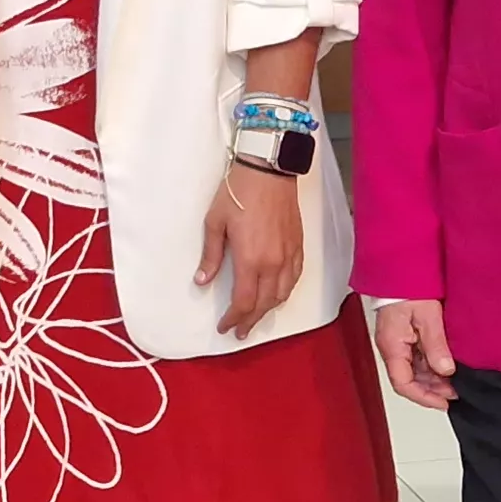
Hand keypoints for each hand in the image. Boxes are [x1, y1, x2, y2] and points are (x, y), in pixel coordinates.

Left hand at [197, 166, 304, 335]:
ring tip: (256, 318)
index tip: (224, 326)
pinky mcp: (298, 246)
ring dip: (268, 310)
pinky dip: (285, 292)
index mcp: (250, 259)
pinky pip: (295, 278)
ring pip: (282, 295)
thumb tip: (202, 280)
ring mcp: (289, 255)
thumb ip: (211, 256)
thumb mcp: (215, 223)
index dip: (233, 318)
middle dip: (250, 321)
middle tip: (239, 331)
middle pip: (263, 304)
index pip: (243, 302)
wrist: (268, 170)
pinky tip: (278, 295)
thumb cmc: (239, 192)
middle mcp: (273, 262)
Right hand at [373, 298, 457, 408]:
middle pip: (409, 380)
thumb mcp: (428, 316)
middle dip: (432, 390)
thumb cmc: (408, 287)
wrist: (401, 268)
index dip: (424, 397)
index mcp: (392, 346)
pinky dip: (430, 365)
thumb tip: (445, 370)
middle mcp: (391, 348)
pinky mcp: (403, 336)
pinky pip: (415, 358)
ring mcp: (396, 342)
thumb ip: (436, 345)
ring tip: (454, 379)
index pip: (404, 384)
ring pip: (413, 371)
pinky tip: (445, 364)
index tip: (444, 402)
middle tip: (455, 391)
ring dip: (432, 378)